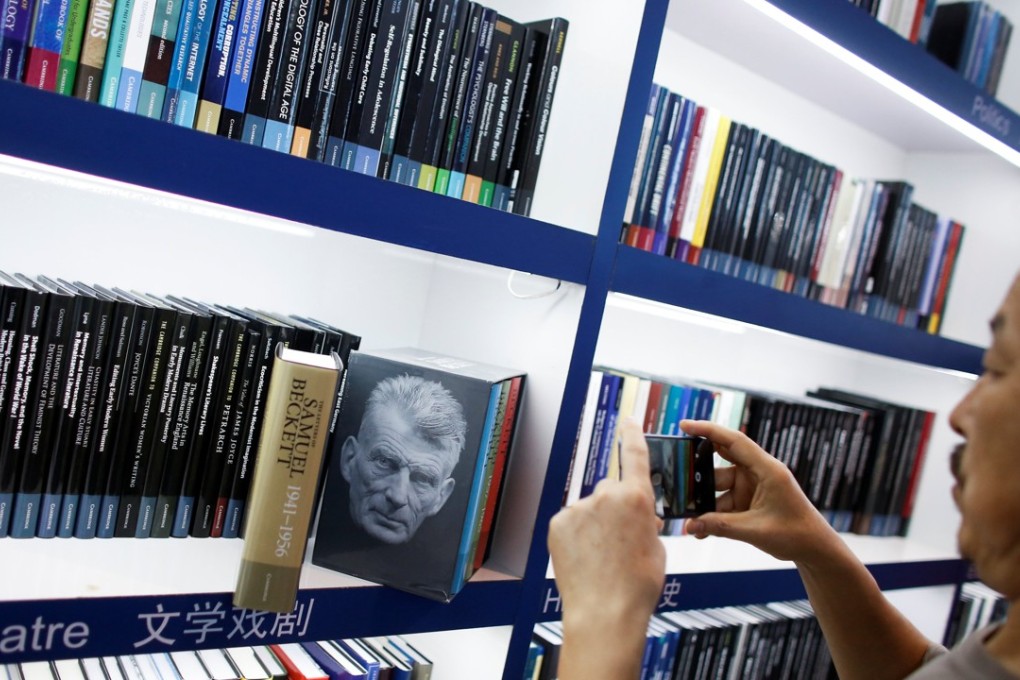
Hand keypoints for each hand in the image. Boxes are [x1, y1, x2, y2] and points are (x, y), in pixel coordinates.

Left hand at [549, 418, 664, 653]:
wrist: (605, 612)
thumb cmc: (636, 585)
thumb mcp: (656, 548)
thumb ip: (645, 522)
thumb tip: (637, 517)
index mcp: (636, 498)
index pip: (634, 455)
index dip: (632, 435)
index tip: (628, 420)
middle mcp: (605, 495)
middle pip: (610, 490)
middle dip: (615, 508)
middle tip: (620, 541)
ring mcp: (578, 508)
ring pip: (589, 509)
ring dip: (595, 525)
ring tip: (602, 558)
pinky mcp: (558, 522)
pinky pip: (571, 522)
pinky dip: (576, 535)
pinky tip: (585, 558)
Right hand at [680, 419, 841, 566]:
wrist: (814, 549)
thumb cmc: (795, 533)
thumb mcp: (755, 530)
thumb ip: (720, 526)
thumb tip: (690, 526)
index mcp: (767, 469)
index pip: (734, 441)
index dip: (708, 430)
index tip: (685, 425)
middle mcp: (758, 473)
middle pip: (720, 462)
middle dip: (698, 470)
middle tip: (676, 475)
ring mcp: (752, 486)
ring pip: (718, 487)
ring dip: (704, 502)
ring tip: (689, 518)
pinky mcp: (748, 500)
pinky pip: (724, 502)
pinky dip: (713, 514)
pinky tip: (701, 529)